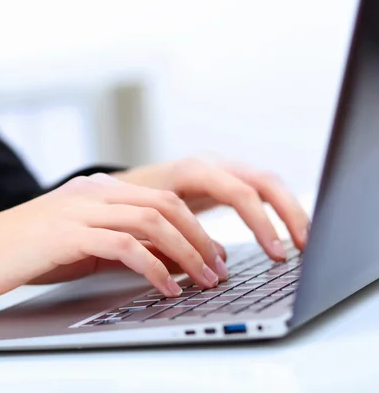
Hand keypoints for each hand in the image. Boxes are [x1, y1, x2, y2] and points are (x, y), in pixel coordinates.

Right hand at [0, 174, 226, 316]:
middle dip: (200, 239)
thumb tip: (164, 258)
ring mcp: (80, 209)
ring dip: (185, 253)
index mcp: (98, 190)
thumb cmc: (27, 249)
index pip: (161, 198)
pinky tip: (165, 287)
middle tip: (218, 269)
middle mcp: (93, 193)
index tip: (213, 254)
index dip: (195, 226)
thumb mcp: (80, 240)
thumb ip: (119, 241)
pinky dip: (153, 267)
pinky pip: (124, 245)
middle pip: (165, 206)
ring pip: (151, 222)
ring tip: (202, 280)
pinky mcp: (68, 233)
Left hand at [113, 155, 309, 259]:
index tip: (275, 253)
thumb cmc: (134, 203)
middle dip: (288, 212)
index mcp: (193, 171)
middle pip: (263, 181)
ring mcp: (222, 169)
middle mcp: (212, 164)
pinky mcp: (227, 179)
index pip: (239, 192)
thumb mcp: (150, 219)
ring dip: (289, 210)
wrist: (125, 186)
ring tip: (304, 242)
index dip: (260, 223)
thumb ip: (180, 237)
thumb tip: (217, 265)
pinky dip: (277, 209)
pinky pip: (260, 190)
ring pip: (267, 182)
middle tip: (304, 247)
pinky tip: (288, 231)